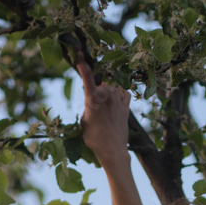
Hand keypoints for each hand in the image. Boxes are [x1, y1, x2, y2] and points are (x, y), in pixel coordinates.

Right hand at [75, 51, 130, 167]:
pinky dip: (122, 91)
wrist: (113, 151)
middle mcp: (107, 95)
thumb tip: (94, 101)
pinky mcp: (126, 107)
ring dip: (110, 83)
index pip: (86, 76)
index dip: (82, 63)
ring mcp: (118, 100)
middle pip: (102, 76)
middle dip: (98, 77)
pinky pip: (125, 91)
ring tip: (106, 93)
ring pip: (114, 82)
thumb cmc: (94, 139)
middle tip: (97, 90)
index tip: (79, 53)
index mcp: (92, 98)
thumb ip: (89, 106)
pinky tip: (118, 96)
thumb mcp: (85, 121)